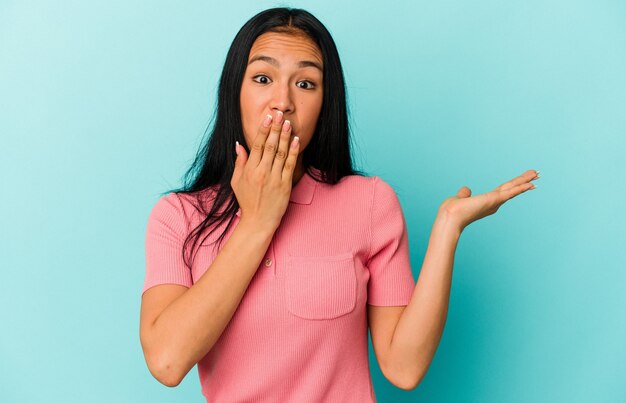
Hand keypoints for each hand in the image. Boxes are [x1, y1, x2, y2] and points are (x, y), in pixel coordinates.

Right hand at [230, 110, 299, 232]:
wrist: (259, 221)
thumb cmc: (247, 201)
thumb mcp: (236, 182)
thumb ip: (239, 162)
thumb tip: (239, 144)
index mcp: (250, 170)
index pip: (258, 146)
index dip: (263, 130)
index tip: (267, 118)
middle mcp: (262, 172)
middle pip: (271, 146)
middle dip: (275, 129)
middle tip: (280, 114)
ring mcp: (275, 178)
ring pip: (281, 153)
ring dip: (285, 137)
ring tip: (288, 123)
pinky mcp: (285, 184)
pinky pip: (290, 165)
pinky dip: (293, 151)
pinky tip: (296, 140)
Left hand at [437, 169, 538, 231]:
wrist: (450, 218)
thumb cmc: (452, 211)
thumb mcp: (459, 198)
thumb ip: (465, 194)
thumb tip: (466, 190)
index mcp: (487, 202)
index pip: (504, 190)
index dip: (514, 185)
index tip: (524, 181)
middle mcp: (494, 203)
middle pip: (512, 188)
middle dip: (524, 181)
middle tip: (537, 174)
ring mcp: (495, 201)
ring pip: (514, 188)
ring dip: (526, 181)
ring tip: (537, 174)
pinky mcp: (494, 199)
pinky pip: (511, 192)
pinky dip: (521, 188)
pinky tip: (531, 184)